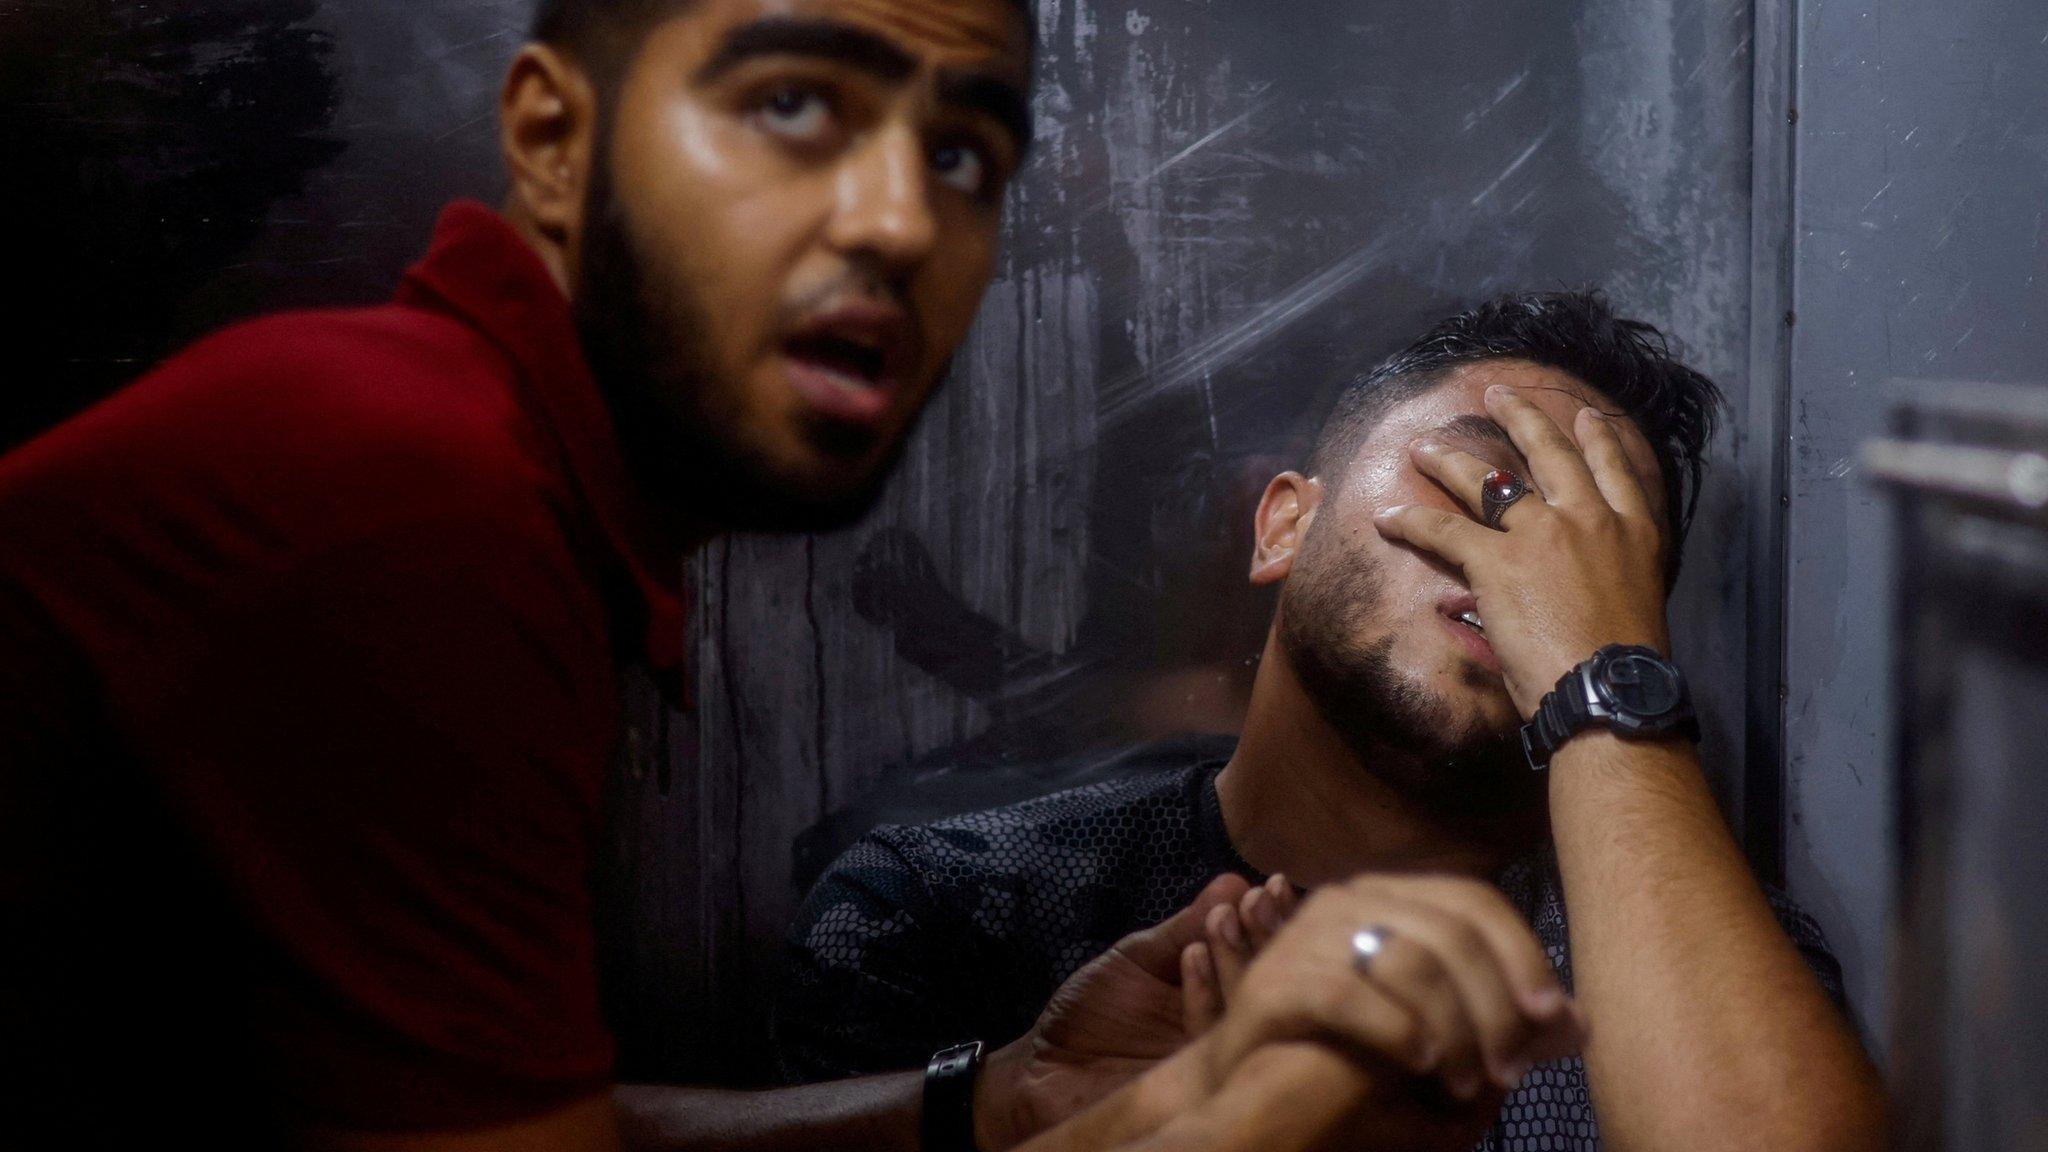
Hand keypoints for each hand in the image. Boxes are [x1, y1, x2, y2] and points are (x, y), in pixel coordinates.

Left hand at [975, 874, 1253, 1150]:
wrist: (1046, 1068)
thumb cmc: (1092, 1012)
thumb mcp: (1140, 957)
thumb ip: (1185, 926)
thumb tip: (1232, 880)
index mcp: (1222, 995)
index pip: (1263, 958)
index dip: (1272, 922)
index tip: (1269, 886)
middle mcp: (1226, 1029)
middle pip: (1267, 985)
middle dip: (1264, 936)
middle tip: (1257, 900)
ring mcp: (1212, 1058)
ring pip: (1244, 1010)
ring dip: (1237, 957)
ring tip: (1224, 917)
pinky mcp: (1191, 1084)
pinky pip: (1209, 1041)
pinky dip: (1203, 994)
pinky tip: (1194, 954)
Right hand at [1190, 872, 1585, 1146]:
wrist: (1248, 1080)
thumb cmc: (1351, 1049)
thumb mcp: (1436, 1029)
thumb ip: (1499, 1020)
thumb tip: (1578, 1025)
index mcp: (1391, 895)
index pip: (1474, 901)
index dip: (1523, 953)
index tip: (1554, 1015)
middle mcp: (1349, 900)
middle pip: (1450, 933)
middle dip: (1495, 1006)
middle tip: (1515, 1070)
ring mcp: (1308, 936)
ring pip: (1408, 963)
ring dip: (1455, 1029)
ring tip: (1472, 1083)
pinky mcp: (1277, 982)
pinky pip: (1350, 997)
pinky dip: (1398, 1032)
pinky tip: (1423, 1065)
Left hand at [1373, 385, 1670, 717]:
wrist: (1609, 692)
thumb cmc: (1622, 672)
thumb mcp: (1629, 609)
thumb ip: (1595, 585)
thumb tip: (1554, 596)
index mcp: (1636, 535)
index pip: (1617, 473)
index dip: (1598, 441)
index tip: (1585, 417)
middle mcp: (1591, 521)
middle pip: (1551, 455)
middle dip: (1522, 419)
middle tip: (1500, 394)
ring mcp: (1544, 534)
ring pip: (1489, 481)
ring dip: (1450, 460)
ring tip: (1424, 445)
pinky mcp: (1500, 560)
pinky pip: (1446, 531)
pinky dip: (1413, 522)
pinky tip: (1389, 516)